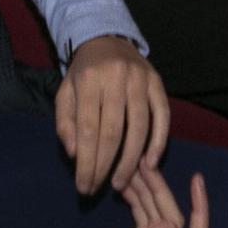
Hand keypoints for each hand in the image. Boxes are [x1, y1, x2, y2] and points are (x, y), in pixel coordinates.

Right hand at [51, 169, 208, 227]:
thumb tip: (172, 225)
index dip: (200, 210)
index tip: (195, 179)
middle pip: (172, 224)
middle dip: (161, 192)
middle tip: (144, 164)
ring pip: (157, 220)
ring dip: (147, 194)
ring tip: (133, 168)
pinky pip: (144, 223)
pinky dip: (138, 204)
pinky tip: (126, 187)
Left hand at [57, 35, 170, 193]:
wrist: (106, 38)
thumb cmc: (83, 73)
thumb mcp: (65, 92)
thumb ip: (66, 123)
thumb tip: (75, 154)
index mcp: (88, 80)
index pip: (87, 129)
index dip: (86, 162)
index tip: (84, 186)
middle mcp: (116, 78)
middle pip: (112, 132)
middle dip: (105, 166)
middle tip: (99, 189)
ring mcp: (140, 79)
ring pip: (139, 127)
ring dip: (130, 160)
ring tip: (121, 183)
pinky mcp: (157, 82)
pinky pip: (162, 116)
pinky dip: (159, 141)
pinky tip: (150, 163)